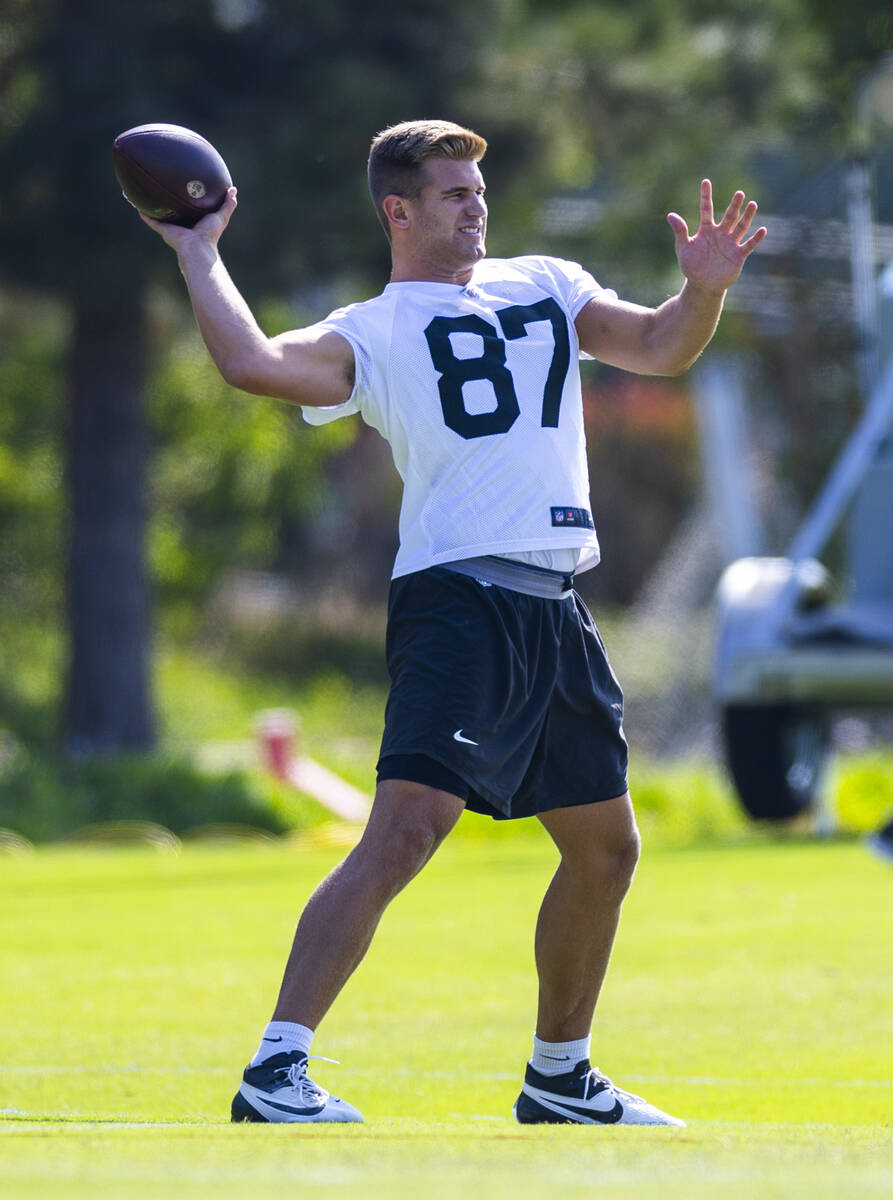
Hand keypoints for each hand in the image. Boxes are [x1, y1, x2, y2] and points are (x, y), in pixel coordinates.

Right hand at [139, 186, 237, 250]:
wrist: (197, 247)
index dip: (190, 200)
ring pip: (161, 215)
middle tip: (166, 188)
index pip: (192, 209)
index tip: (187, 189)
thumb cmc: (210, 234)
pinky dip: (144, 214)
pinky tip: (137, 205)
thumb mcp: (221, 216)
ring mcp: (172, 228)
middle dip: (171, 202)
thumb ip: (228, 204)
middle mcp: (183, 224)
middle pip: (175, 211)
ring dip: (155, 207)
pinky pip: (151, 220)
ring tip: (148, 193)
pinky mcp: (163, 230)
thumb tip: (233, 189)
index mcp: (195, 222)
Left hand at [667, 180, 765, 295]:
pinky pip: (748, 245)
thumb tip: (670, 215)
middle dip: (734, 205)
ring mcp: (730, 243)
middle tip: (739, 193)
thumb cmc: (692, 266)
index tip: (705, 182)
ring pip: (741, 227)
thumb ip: (680, 232)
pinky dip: (755, 238)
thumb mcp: (683, 249)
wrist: (702, 285)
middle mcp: (720, 234)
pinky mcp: (738, 255)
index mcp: (706, 230)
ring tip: (752, 204)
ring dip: (747, 217)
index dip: (705, 196)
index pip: (706, 209)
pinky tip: (762, 230)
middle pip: (729, 216)